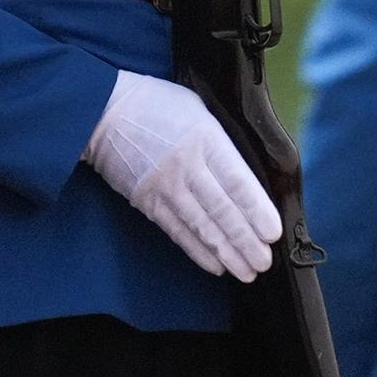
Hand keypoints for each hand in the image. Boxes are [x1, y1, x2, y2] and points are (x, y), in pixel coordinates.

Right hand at [86, 71, 278, 280]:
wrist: (104, 112)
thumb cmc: (156, 104)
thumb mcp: (198, 108)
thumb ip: (221, 139)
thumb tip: (248, 171)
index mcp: (205, 139)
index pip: (237, 182)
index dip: (257, 211)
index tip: (272, 232)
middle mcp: (186, 167)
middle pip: (222, 211)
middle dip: (245, 241)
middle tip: (264, 262)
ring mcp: (165, 187)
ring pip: (201, 227)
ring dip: (226, 253)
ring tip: (246, 272)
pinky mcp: (148, 202)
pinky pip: (177, 232)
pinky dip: (197, 251)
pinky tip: (215, 265)